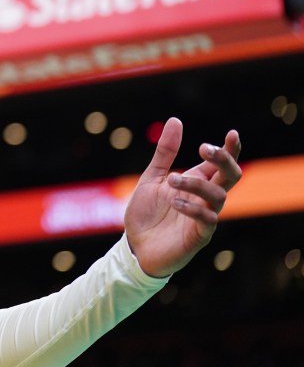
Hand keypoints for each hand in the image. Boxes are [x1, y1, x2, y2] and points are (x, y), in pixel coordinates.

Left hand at [124, 117, 241, 277]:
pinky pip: (208, 220)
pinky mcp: (198, 236)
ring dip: (196, 184)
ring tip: (172, 179)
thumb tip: (176, 120)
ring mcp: (204, 218)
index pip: (221, 164)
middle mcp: (205, 198)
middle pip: (230, 177)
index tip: (232, 133)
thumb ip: (165, 152)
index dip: (230, 149)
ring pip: (220, 196)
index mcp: (197, 182)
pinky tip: (175, 202)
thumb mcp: (153, 177)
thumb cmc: (147, 213)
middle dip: (223, 160)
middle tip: (203, 148)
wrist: (134, 246)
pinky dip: (193, 208)